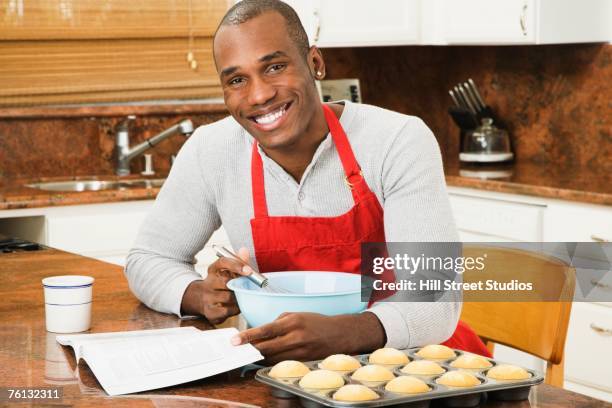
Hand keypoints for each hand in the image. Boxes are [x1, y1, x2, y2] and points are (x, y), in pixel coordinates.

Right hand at [181, 247, 253, 323]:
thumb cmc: (219, 284)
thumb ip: (238, 262)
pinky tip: (236, 306)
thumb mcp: (227, 271)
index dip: (236, 265)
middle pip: (226, 282)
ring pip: (227, 297)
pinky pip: (226, 311)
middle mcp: (208, 283)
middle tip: (248, 288)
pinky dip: (235, 309)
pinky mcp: (209, 312)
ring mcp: (207, 298)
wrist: (200, 299)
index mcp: (213, 270)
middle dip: (239, 285)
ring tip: (242, 297)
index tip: (249, 270)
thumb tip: (244, 250)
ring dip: (238, 298)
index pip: (223, 262)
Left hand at [230, 312, 385, 363]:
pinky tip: (266, 360)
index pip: (265, 330)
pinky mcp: (304, 362)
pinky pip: (283, 364)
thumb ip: (278, 322)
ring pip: (273, 359)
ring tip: (250, 355)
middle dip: (251, 351)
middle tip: (238, 352)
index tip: (235, 341)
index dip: (248, 337)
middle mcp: (296, 337)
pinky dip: (273, 362)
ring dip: (260, 358)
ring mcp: (300, 352)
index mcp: (293, 322)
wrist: (340, 334)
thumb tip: (262, 333)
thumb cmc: (317, 323)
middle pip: (267, 348)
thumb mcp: (297, 315)